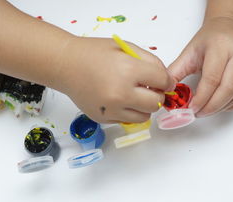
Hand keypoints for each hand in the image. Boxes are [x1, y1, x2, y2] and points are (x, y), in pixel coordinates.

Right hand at [58, 36, 174, 122]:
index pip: (163, 81)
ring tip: (135, 95)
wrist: (65, 65)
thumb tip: (166, 79)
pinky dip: (129, 112)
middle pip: (156, 103)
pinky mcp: (104, 119)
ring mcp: (111, 109)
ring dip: (145, 107)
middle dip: (158, 95)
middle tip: (151, 88)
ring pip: (144, 117)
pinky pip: (127, 120)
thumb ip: (150, 61)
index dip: (167, 80)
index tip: (165, 81)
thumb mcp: (126, 48)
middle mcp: (121, 93)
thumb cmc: (94, 53)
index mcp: (128, 70)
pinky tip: (120, 100)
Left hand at [168, 17, 232, 116]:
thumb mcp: (189, 52)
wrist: (230, 30)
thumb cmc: (210, 40)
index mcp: (221, 47)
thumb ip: (176, 71)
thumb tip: (166, 91)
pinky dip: (227, 106)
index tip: (190, 108)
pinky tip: (215, 105)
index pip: (213, 78)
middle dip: (211, 107)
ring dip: (218, 108)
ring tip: (203, 110)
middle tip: (197, 113)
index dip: (201, 97)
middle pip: (228, 89)